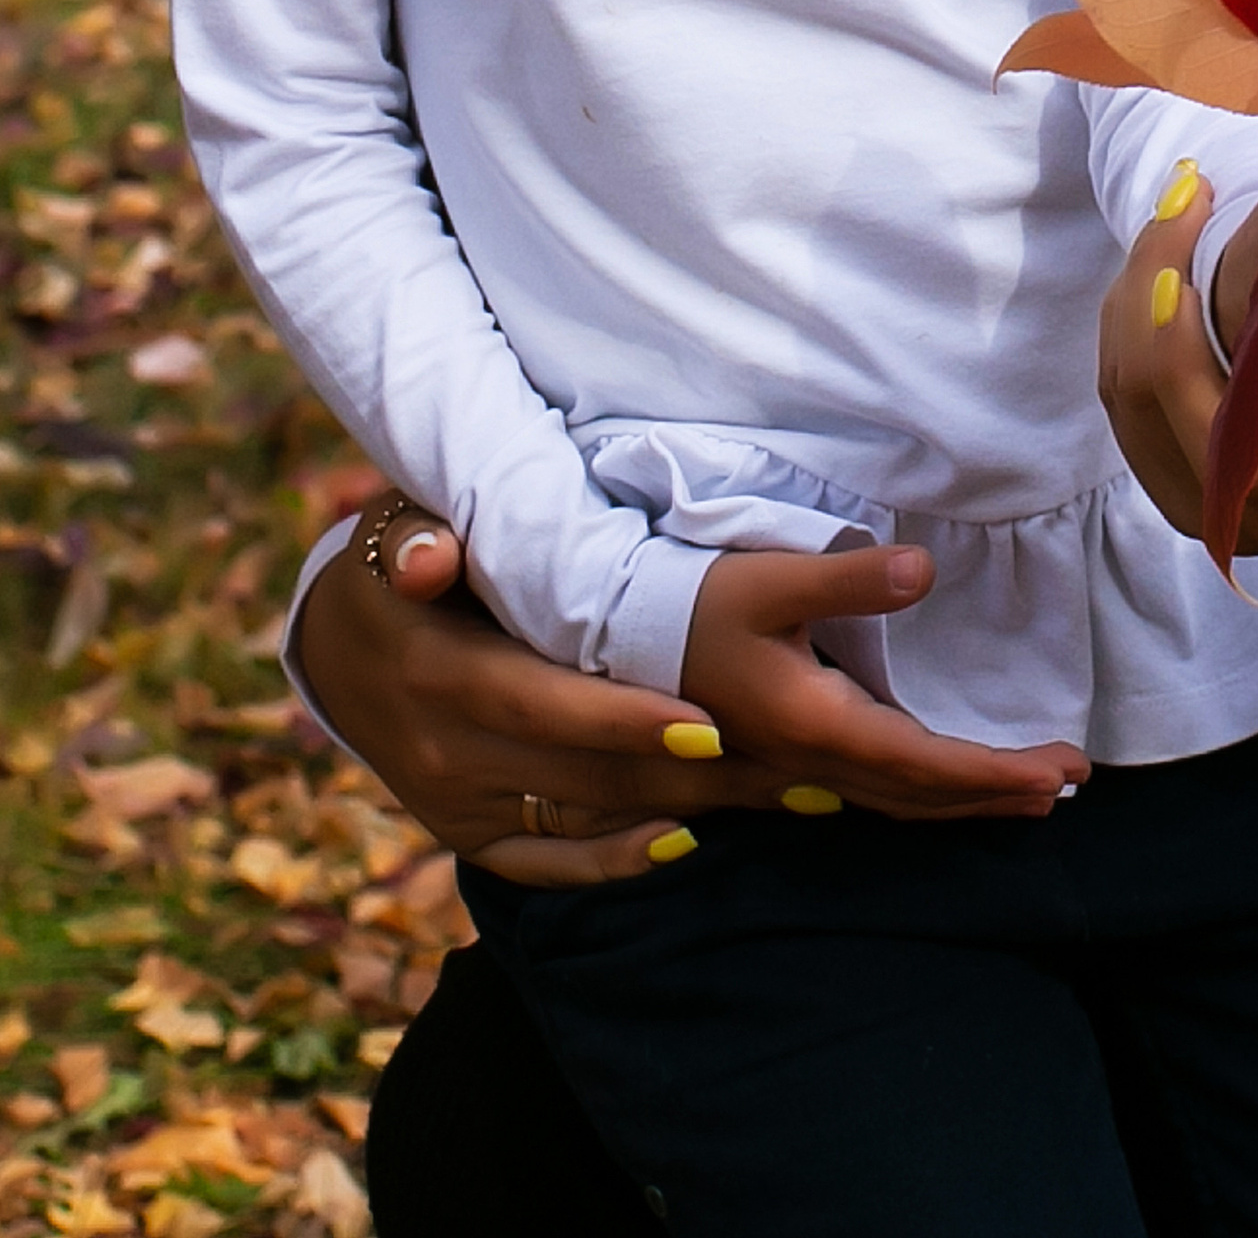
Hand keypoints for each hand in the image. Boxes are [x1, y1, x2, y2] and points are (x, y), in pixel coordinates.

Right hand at [301, 498, 785, 883]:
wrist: (337, 649)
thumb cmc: (401, 561)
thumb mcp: (398, 529)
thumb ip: (418, 539)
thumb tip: (429, 557)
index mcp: (438, 674)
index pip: (543, 706)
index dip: (624, 721)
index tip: (708, 726)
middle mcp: (444, 755)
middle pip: (581, 775)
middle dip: (686, 776)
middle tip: (784, 770)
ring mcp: (453, 806)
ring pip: (580, 821)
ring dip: (678, 812)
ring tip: (774, 799)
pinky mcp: (465, 837)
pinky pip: (545, 865)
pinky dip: (612, 862)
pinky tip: (685, 843)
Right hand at [678, 549, 1087, 822]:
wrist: (619, 631)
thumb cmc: (696, 598)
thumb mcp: (773, 577)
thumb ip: (851, 579)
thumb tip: (925, 571)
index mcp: (817, 723)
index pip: (926, 764)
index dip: (995, 773)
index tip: (1060, 774)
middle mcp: (812, 758)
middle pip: (920, 794)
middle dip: (997, 794)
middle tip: (1070, 785)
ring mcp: (796, 763)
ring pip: (896, 799)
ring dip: (965, 800)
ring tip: (1028, 795)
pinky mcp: (787, 751)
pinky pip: (872, 788)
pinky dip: (923, 791)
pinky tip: (941, 785)